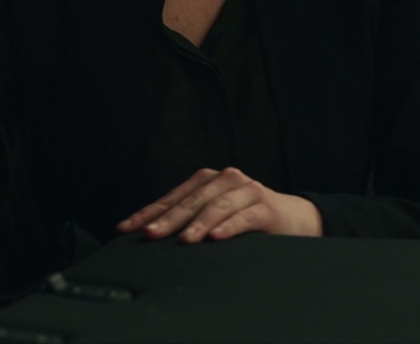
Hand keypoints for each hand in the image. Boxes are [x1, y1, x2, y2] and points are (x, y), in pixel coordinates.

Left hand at [117, 167, 322, 243]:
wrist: (294, 219)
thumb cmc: (246, 219)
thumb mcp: (214, 218)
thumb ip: (188, 221)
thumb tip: (148, 237)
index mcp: (207, 181)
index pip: (171, 198)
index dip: (147, 213)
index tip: (125, 229)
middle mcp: (225, 180)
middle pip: (191, 201)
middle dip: (168, 218)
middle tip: (150, 234)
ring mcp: (247, 190)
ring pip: (217, 206)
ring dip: (199, 223)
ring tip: (184, 240)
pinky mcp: (266, 206)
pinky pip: (245, 216)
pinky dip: (230, 226)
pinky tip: (217, 237)